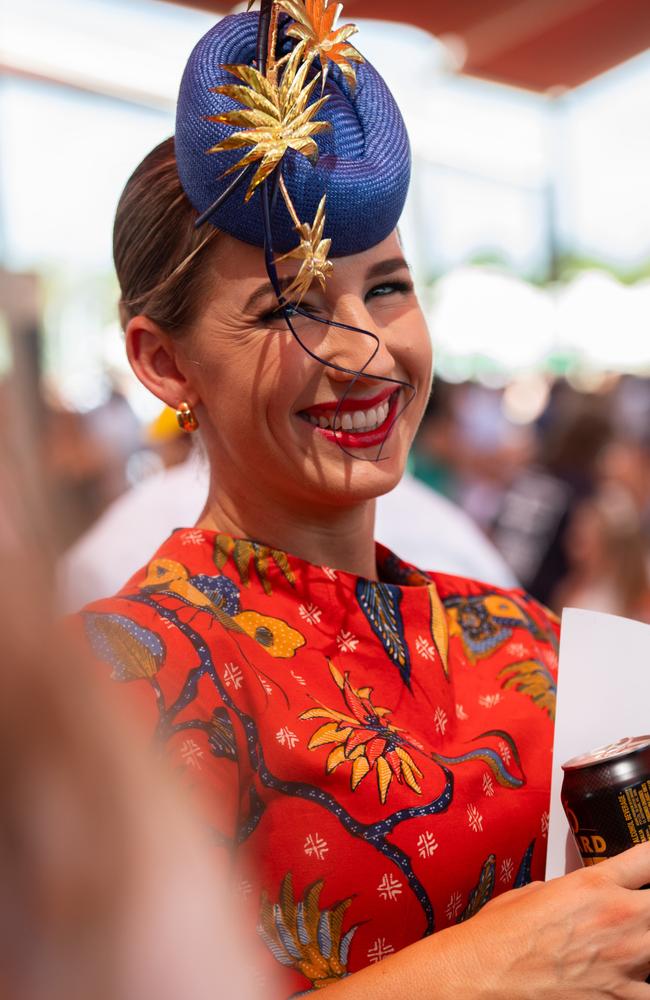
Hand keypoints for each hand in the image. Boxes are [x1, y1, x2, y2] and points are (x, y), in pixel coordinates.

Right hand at [445, 842, 649, 998]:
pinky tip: (631, 978)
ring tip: (632, 942)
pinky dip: (644, 983)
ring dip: (647, 940)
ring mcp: (623, 960)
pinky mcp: (619, 996)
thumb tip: (581, 898)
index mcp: (594, 884)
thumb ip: (572, 890)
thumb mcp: (538, 890)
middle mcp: (617, 917)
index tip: (648, 865)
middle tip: (635, 907)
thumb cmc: (502, 932)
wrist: (487, 971)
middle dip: (647, 903)